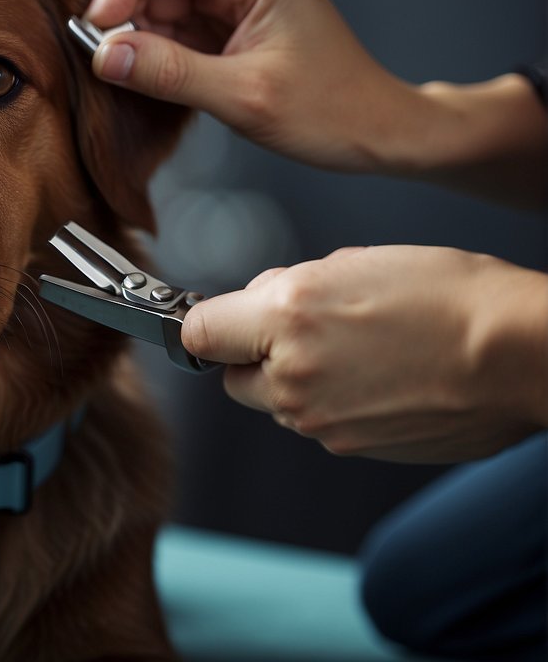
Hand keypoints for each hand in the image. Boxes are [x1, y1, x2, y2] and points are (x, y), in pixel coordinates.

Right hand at [84, 0, 547, 205]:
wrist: (376, 131)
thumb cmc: (329, 111)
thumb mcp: (242, 96)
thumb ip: (169, 73)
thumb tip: (105, 56)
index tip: (95, 26)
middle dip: (131, 14)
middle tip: (106, 60)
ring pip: (168, 3)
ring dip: (144, 37)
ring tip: (133, 76)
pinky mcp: (235, 25)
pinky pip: (182, 27)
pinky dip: (161, 51)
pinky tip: (155, 77)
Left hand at [180, 245, 547, 462]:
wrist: (519, 355)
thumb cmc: (450, 297)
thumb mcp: (350, 263)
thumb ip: (285, 288)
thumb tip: (257, 302)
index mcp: (285, 318)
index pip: (196, 333)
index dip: (208, 322)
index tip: (219, 318)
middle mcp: (291, 377)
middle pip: (231, 375)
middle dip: (253, 353)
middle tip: (301, 328)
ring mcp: (318, 421)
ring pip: (275, 402)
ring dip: (294, 379)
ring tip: (356, 349)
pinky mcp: (348, 447)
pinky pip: (316, 422)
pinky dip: (332, 403)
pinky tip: (377, 377)